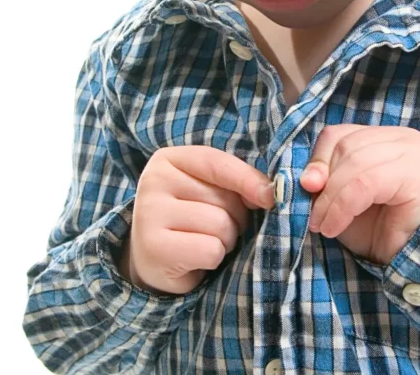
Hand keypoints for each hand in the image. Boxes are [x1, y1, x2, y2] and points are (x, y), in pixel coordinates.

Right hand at [120, 146, 274, 294]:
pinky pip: (210, 250)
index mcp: (169, 159)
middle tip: (213, 228)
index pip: (217, 163)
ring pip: (220, 225)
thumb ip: (237, 183)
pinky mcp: (154, 247)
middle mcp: (153, 181)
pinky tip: (196, 259)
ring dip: (225, 240)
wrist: (154, 260)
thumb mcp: (210, 190)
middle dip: (234, 218)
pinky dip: (214, 259)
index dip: (249, 180)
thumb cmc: (190, 219)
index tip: (270, 197)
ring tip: (204, 242)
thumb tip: (269, 193)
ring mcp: (149, 213)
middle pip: (224, 198)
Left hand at [300, 125, 419, 265]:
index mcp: (387, 137)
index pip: (340, 134)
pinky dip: (342, 207)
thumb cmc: (376, 228)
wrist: (407, 259)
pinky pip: (366, 183)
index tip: (308, 188)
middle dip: (324, 183)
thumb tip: (307, 179)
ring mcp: (414, 154)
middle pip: (347, 146)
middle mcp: (405, 139)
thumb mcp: (341, 198)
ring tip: (323, 225)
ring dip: (331, 199)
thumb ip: (325, 181)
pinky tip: (334, 227)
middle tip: (314, 216)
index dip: (318, 159)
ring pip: (355, 163)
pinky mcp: (416, 176)